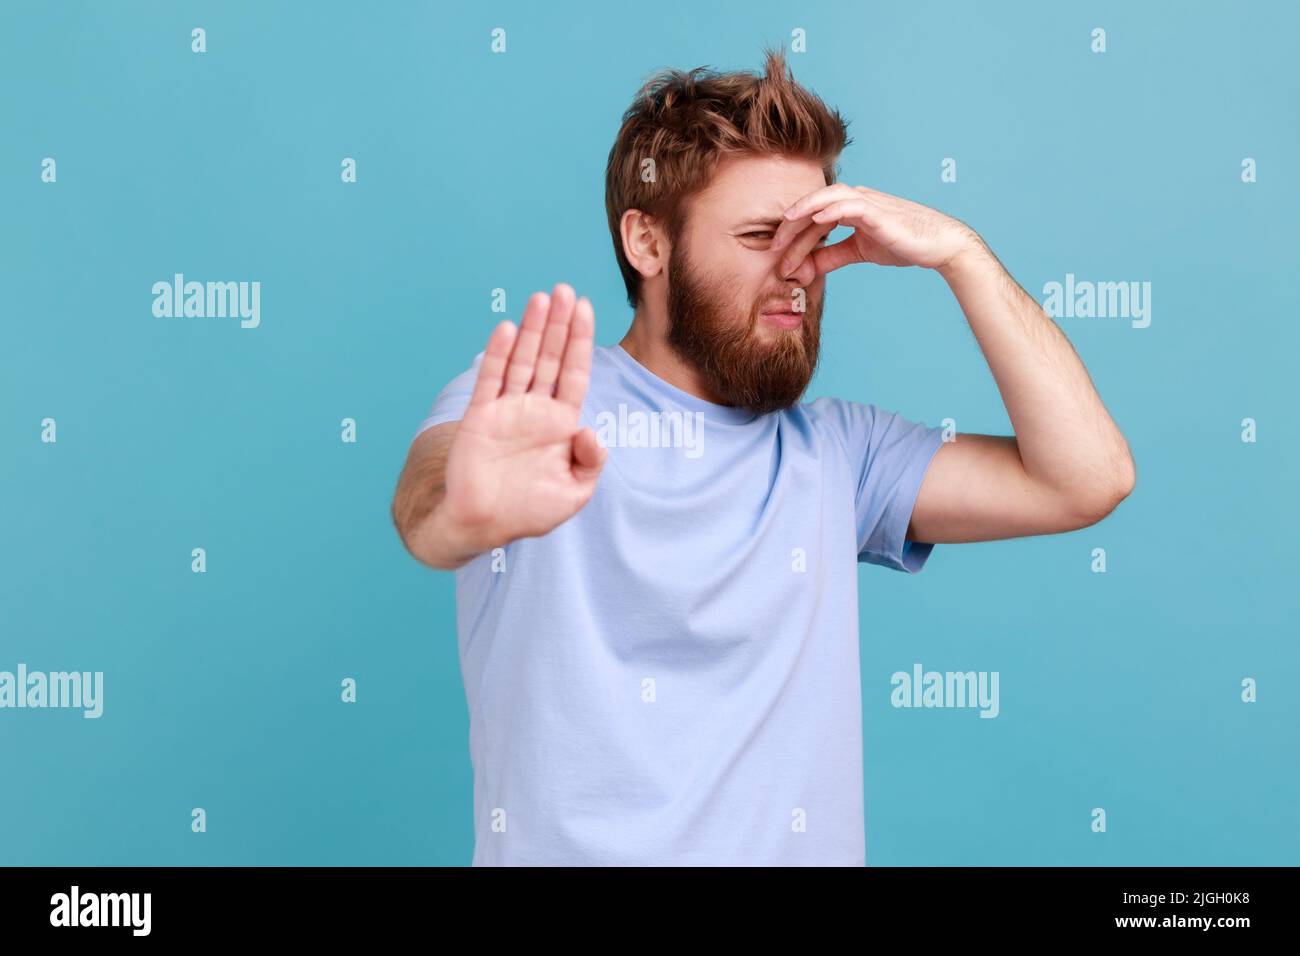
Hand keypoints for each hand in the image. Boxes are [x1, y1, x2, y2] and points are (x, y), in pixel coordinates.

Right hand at [439, 283, 605, 553]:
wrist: (483, 525)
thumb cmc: (530, 512)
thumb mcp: (575, 492)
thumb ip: (590, 462)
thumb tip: (590, 431)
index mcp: (561, 423)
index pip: (574, 373)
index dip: (580, 341)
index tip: (586, 308)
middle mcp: (535, 409)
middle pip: (549, 357)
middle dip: (558, 325)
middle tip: (565, 290)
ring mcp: (507, 410)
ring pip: (522, 361)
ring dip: (531, 330)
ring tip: (541, 298)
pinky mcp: (480, 416)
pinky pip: (490, 381)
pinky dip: (498, 355)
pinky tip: (507, 329)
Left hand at [771, 184, 984, 275]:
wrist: (938, 245)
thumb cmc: (902, 243)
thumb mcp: (858, 252)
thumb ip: (832, 256)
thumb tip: (806, 268)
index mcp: (851, 207)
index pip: (814, 216)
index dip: (793, 234)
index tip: (777, 255)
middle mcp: (856, 199)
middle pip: (813, 206)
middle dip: (790, 227)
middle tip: (771, 248)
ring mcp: (866, 202)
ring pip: (825, 200)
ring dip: (802, 214)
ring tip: (783, 229)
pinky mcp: (877, 211)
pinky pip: (847, 205)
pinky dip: (827, 209)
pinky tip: (813, 220)